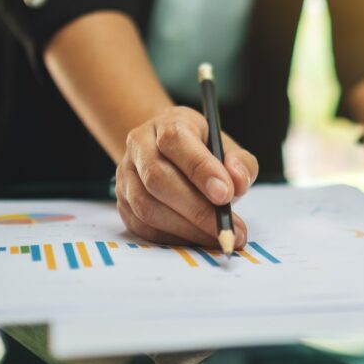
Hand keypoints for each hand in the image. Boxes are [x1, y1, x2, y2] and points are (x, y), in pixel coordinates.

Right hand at [115, 106, 257, 246]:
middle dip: (195, 208)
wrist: (169, 153)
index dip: (200, 169)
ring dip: (185, 228)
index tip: (226, 195)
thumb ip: (240, 162)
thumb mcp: (227, 148)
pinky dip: (172, 238)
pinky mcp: (123, 202)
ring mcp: (126, 175)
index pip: (176, 141)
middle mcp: (140, 145)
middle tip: (226, 227)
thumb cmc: (203, 151)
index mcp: (167, 123)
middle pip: (157, 178)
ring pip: (146, 206)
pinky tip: (197, 240)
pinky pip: (142, 226)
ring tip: (217, 237)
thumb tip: (238, 183)